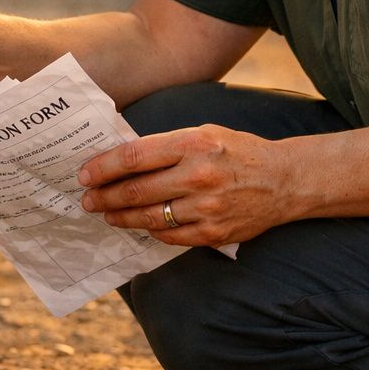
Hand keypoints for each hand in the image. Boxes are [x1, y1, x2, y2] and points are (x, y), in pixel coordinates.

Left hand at [76, 125, 293, 246]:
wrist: (284, 180)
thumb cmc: (237, 151)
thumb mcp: (203, 133)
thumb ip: (166, 145)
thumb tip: (121, 159)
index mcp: (193, 143)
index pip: (134, 157)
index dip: (103, 168)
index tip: (84, 174)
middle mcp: (199, 175)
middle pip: (136, 190)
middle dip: (104, 196)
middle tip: (87, 199)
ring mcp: (207, 207)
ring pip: (150, 217)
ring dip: (121, 217)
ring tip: (106, 214)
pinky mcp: (215, 233)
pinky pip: (171, 236)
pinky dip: (151, 230)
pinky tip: (139, 225)